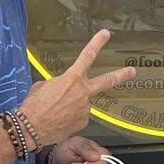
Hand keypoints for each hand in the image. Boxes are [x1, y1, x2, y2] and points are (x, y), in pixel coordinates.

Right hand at [19, 30, 134, 146]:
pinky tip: (58, 120)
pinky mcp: (83, 122)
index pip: (87, 56)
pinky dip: (69, 117)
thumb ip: (59, 83)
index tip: (106, 34)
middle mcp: (83, 92)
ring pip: (82, 103)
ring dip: (72, 105)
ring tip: (55, 111)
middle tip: (132, 71)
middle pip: (107, 81)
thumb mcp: (43, 86)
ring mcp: (85, 108)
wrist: (30, 129)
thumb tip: (65, 88)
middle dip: (121, 75)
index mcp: (72, 79)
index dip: (97, 43)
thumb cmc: (33, 105)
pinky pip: (78, 116)